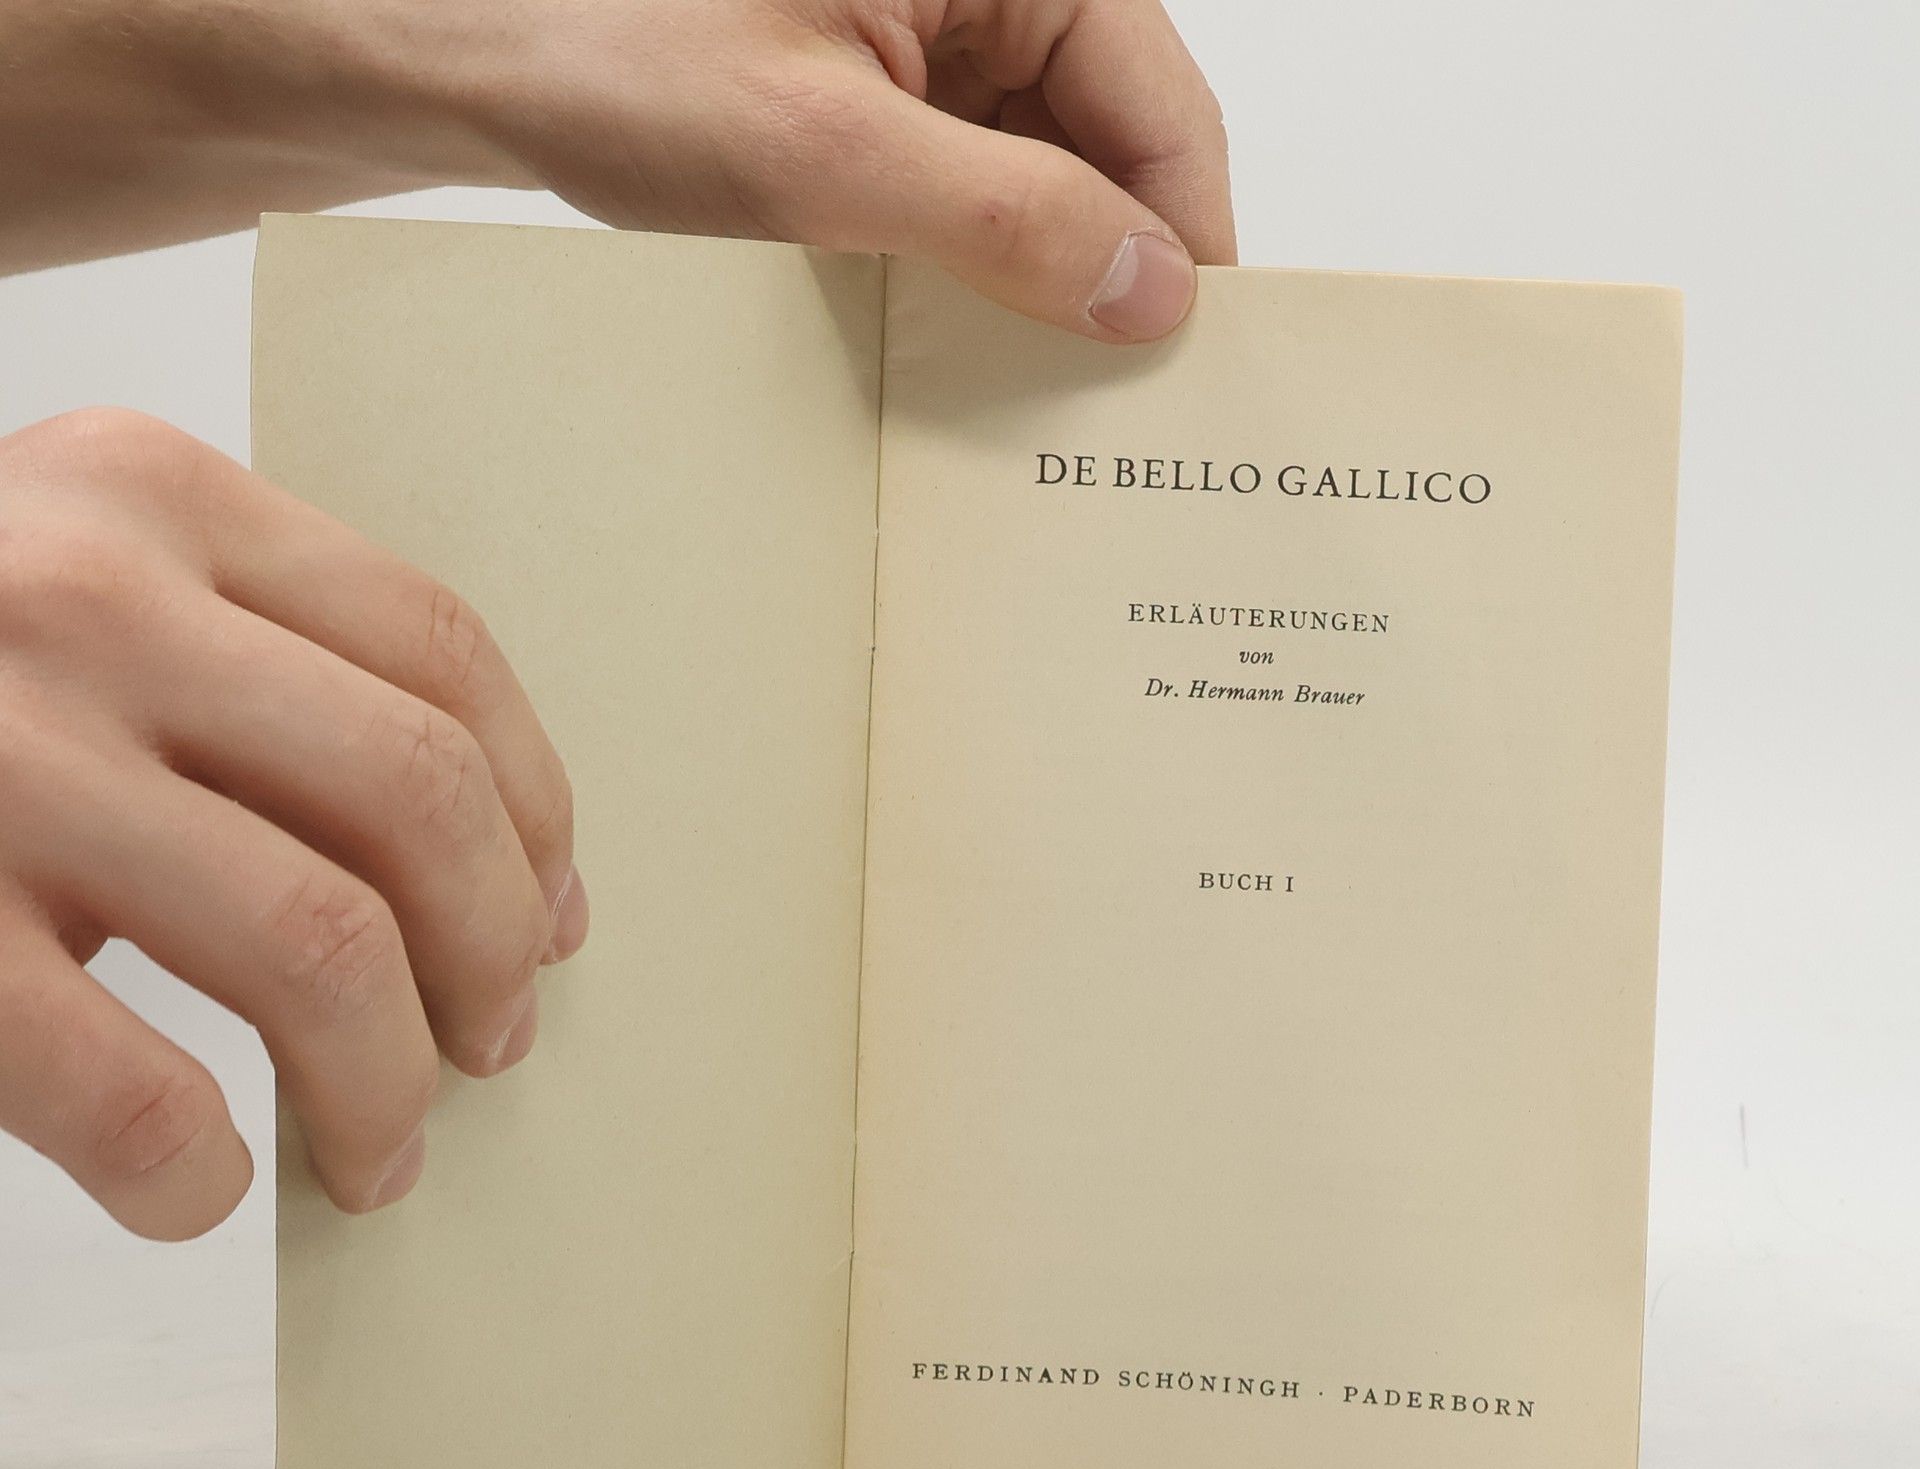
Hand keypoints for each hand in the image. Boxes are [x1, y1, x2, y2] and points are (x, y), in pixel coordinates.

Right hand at [0, 409, 584, 1239]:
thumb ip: (257, 666)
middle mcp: (77, 599)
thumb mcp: (77, 585)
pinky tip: (204, 1184)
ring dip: (383, 1082)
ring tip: (380, 1153)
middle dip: (492, 957)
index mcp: (148, 499)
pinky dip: (198, 1168)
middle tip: (491, 1053)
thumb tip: (511, 872)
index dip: (537, 812)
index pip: (440, 656)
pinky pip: (125, 1090)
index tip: (556, 920)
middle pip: (413, 799)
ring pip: (315, 945)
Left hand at [459, 0, 1236, 340]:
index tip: (1182, 363)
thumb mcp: (825, 153)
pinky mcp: (881, 79)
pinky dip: (972, 258)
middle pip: (1110, 136)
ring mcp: (931, 28)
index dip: (1181, 238)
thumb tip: (1151, 290)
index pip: (1158, 102)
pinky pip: (970, 176)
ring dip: (1037, 272)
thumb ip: (1005, 216)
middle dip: (1109, 262)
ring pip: (1043, 166)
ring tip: (1031, 387)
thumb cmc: (611, 53)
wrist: (467, 54)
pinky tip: (958, 335)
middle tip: (1107, 402)